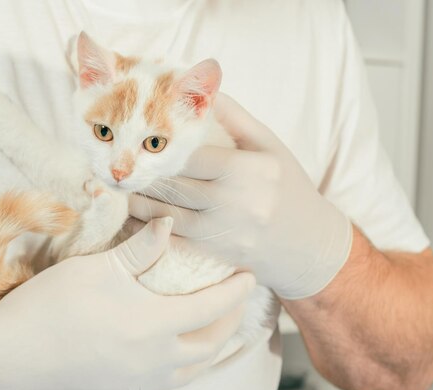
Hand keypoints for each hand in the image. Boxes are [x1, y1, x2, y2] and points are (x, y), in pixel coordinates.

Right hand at [0, 218, 253, 389]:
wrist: (9, 356)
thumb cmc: (52, 306)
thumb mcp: (98, 269)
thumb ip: (140, 249)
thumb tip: (170, 224)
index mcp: (155, 326)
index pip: (212, 309)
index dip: (235, 292)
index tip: (250, 277)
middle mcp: (156, 360)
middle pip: (210, 345)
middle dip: (229, 322)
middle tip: (233, 301)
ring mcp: (138, 381)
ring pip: (192, 369)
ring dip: (210, 347)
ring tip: (211, 328)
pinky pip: (168, 381)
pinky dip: (184, 363)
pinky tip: (173, 350)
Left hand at [130, 94, 351, 298]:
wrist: (310, 245)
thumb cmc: (289, 188)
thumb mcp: (271, 147)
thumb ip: (236, 118)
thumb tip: (205, 91)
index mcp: (249, 168)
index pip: (190, 155)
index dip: (162, 148)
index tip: (141, 142)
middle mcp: (236, 201)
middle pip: (173, 184)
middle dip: (144, 175)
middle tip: (123, 165)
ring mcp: (224, 232)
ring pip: (166, 214)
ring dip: (139, 202)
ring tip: (124, 189)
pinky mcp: (216, 255)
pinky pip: (173, 240)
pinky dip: (151, 229)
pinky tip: (137, 218)